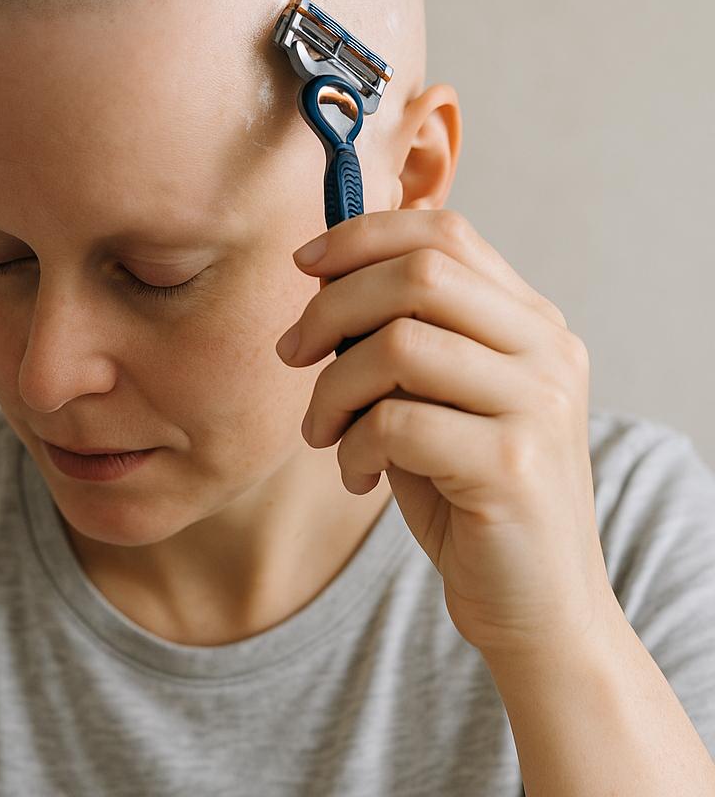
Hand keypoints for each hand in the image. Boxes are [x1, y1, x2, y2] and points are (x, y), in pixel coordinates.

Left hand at [276, 209, 618, 659]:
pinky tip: (358, 475)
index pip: (446, 233)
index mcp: (531, 322)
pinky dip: (353, 446)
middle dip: (331, 307)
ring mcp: (537, 406)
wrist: (535, 605)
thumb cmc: (466, 492)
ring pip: (397, 345)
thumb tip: (324, 275)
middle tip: (291, 354)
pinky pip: (395, 423)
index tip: (304, 266)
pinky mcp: (512, 467)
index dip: (362, 235)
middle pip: (418, 274)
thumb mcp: (434, 397)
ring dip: (332, 387)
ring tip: (322, 430)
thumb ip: (400, 335)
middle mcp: (548, 351)